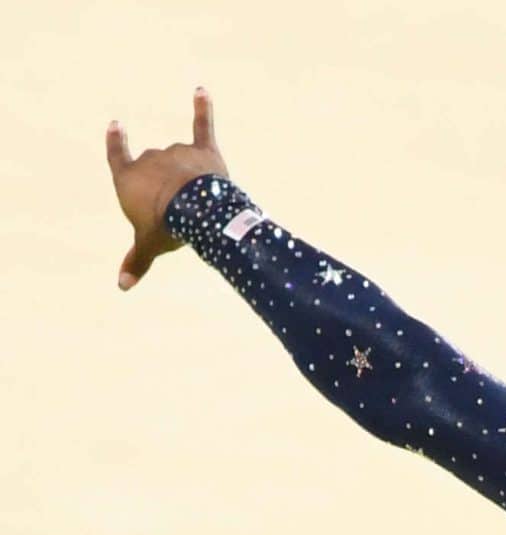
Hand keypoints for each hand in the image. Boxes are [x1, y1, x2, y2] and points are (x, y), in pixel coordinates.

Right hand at [106, 83, 227, 290]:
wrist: (195, 212)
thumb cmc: (167, 228)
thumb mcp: (149, 245)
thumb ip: (136, 261)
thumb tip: (121, 287)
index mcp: (129, 179)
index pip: (117, 157)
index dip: (116, 143)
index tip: (116, 126)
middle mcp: (150, 160)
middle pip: (154, 167)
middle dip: (164, 186)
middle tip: (177, 213)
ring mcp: (176, 152)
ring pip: (179, 160)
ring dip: (187, 176)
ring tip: (198, 203)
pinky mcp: (203, 150)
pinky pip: (203, 125)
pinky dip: (204, 108)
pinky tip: (202, 90)